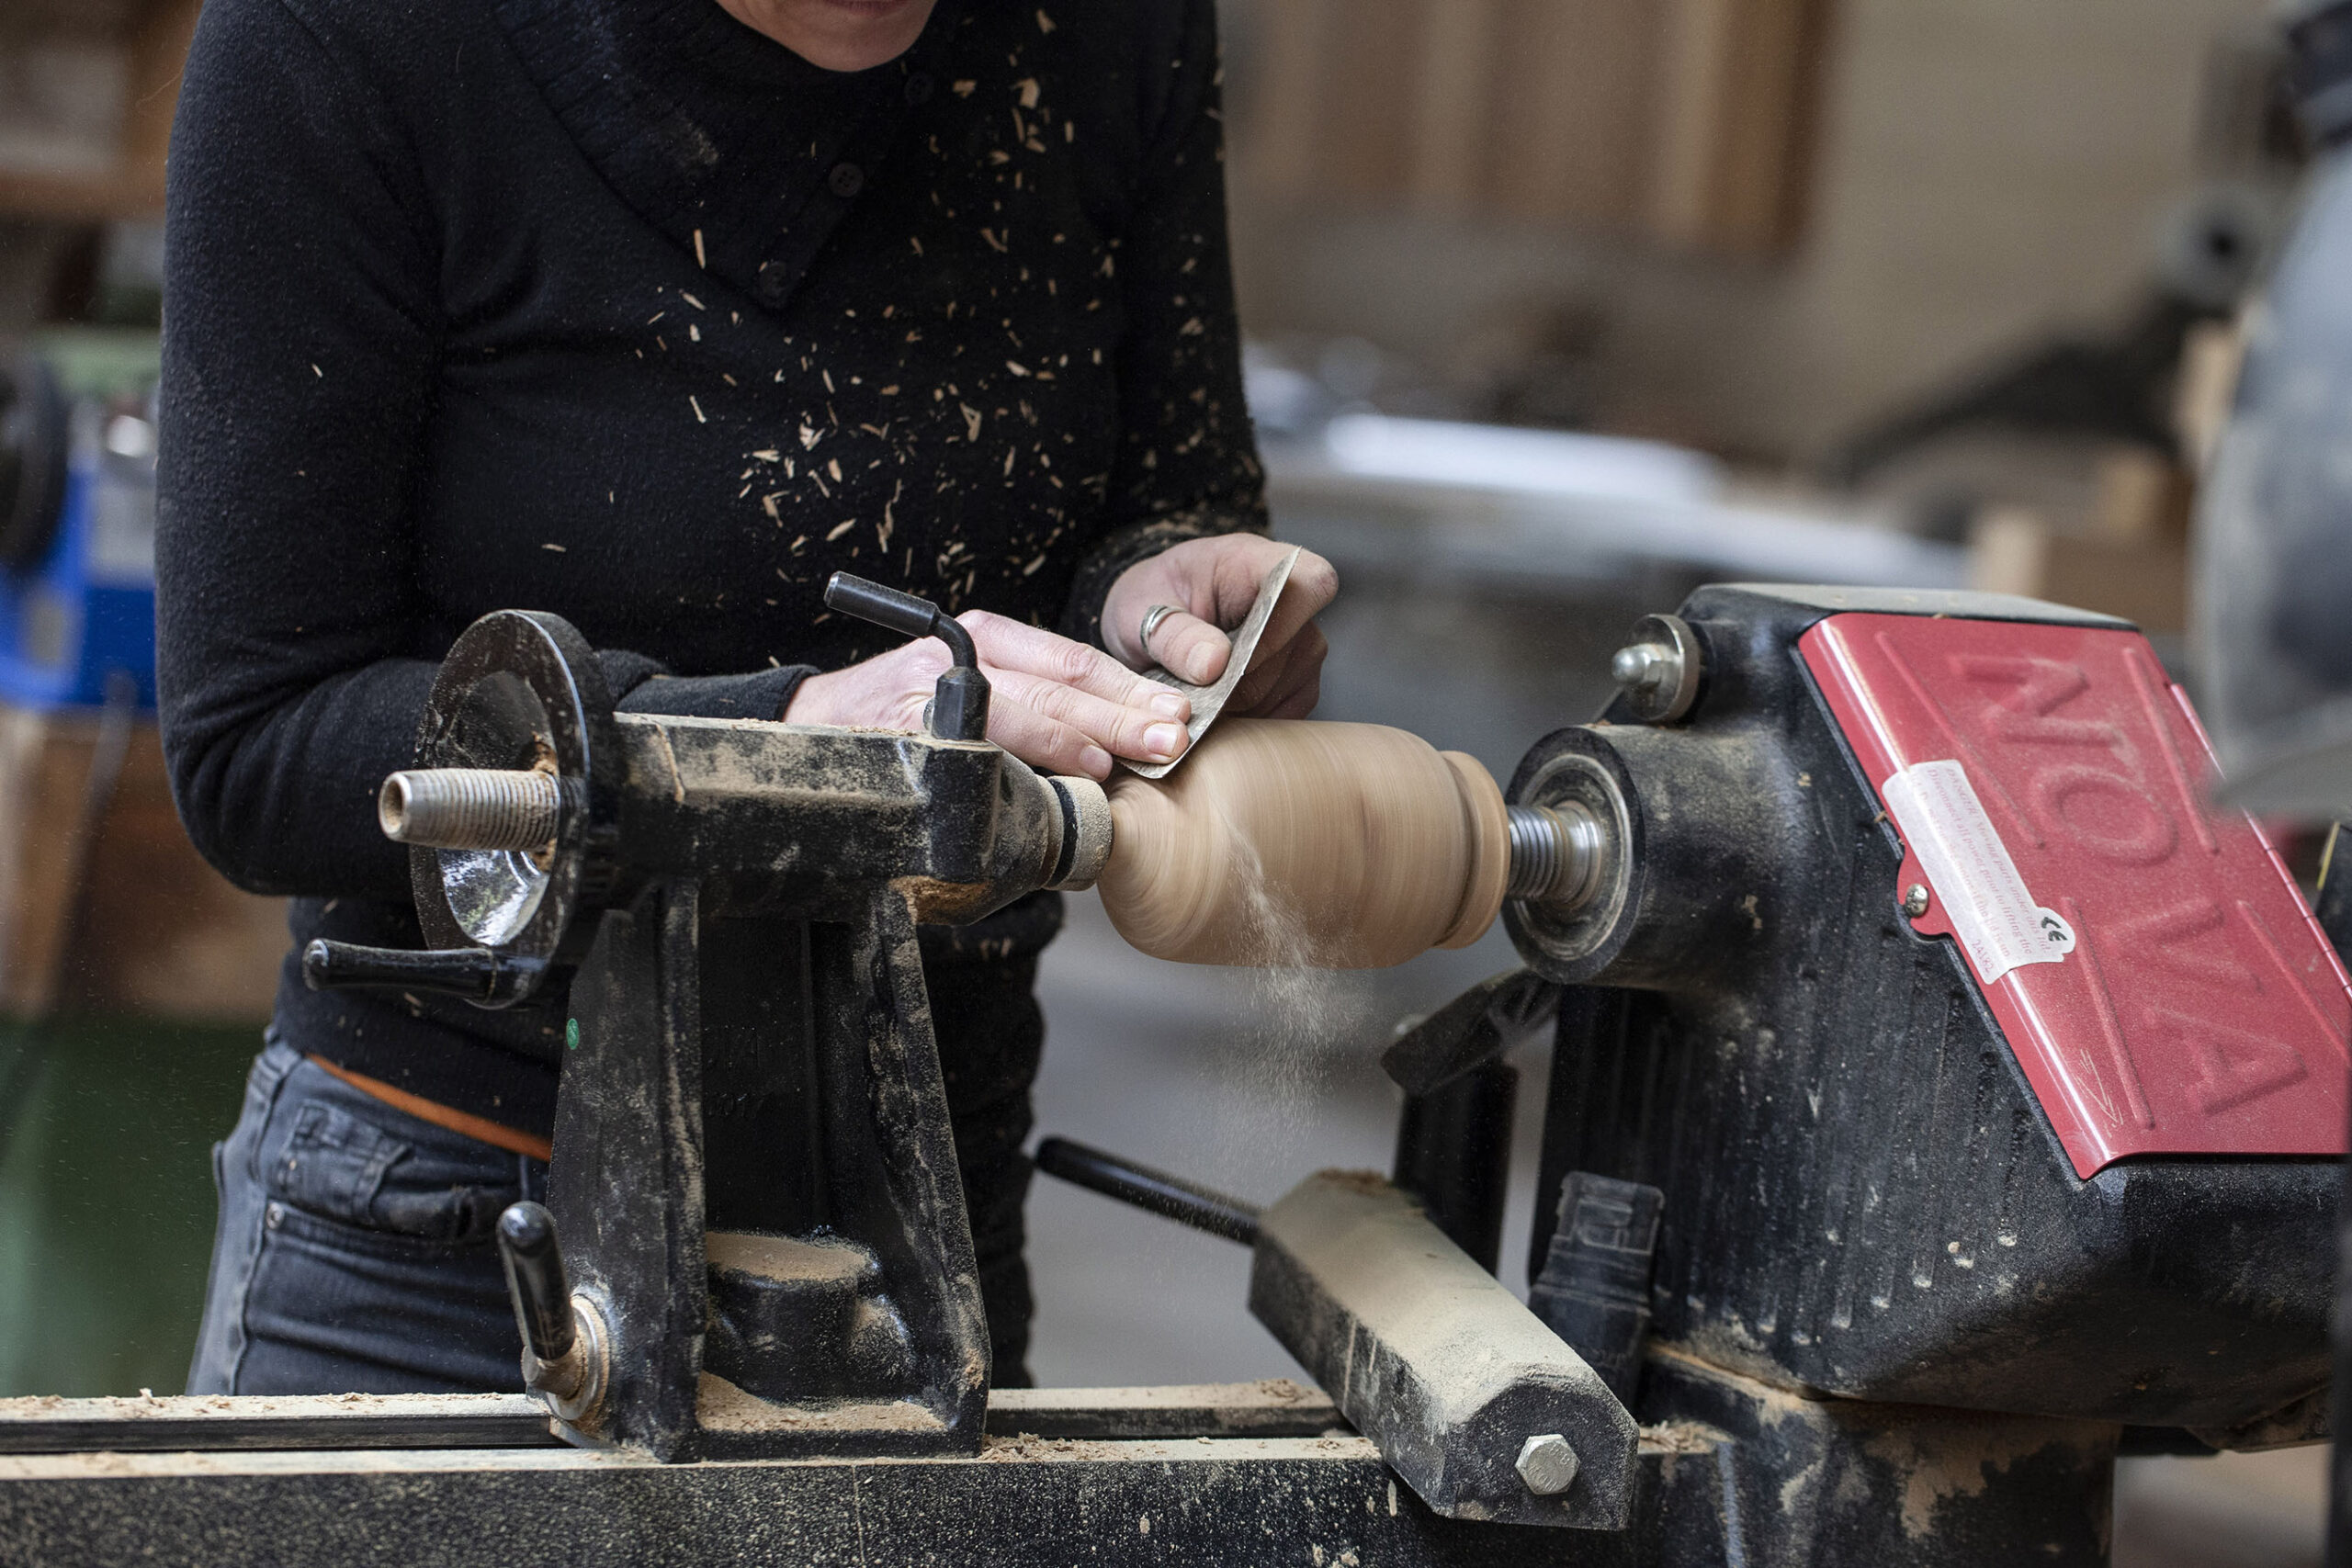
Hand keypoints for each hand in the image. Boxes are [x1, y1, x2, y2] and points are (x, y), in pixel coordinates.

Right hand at [785, 611, 1192, 779]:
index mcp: (986, 636)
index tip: (1182, 713)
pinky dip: (1013, 764)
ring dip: (1077, 737)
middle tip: (1173, 738)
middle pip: (1061, 682)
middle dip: (1123, 713)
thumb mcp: (970, 696)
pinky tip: (1045, 779)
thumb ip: (1031, 712)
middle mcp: (961, 654)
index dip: (1132, 688)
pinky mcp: (902, 727)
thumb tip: (1115, 752)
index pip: (1075, 659)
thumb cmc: (902, 721)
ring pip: (1021, 709)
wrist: (802, 728)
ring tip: (1121, 761)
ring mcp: (930, 689)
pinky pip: (971, 748)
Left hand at [1102, 535, 1338, 719]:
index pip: (1311, 581)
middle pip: (1286, 656)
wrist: (1153, 621)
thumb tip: (1214, 665)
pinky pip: (1279, 718)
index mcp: (1258, 563)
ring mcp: (1303, 649)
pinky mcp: (1299, 688)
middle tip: (1184, 686)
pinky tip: (1211, 706)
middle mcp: (1295, 605)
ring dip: (1232, 705)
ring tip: (1193, 691)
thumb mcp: (1140, 611)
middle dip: (1233, 682)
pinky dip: (1241, 721)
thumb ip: (1174, 635)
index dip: (1280, 622)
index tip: (1229, 652)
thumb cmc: (1152, 602)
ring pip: (1280, 694)